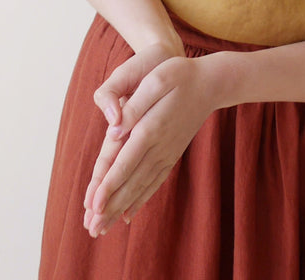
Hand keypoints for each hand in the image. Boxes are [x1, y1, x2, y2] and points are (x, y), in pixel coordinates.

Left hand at [85, 53, 221, 236]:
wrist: (212, 83)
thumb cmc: (181, 75)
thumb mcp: (157, 80)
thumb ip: (134, 106)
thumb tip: (113, 131)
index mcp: (151, 127)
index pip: (126, 161)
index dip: (109, 184)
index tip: (93, 206)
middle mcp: (159, 146)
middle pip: (131, 181)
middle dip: (110, 206)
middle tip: (92, 229)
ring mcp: (168, 152)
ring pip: (141, 186)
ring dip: (121, 207)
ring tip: (103, 228)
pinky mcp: (172, 153)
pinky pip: (155, 181)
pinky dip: (141, 199)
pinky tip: (129, 214)